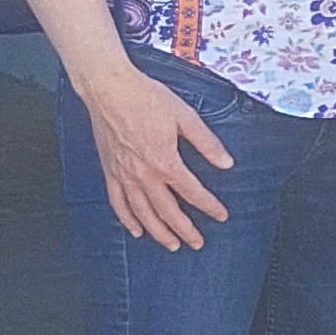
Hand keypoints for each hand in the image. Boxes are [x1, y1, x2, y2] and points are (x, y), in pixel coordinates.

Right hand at [76, 69, 235, 250]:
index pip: (192, 192)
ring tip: (171, 245)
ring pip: (143, 213)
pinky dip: (127, 220)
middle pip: (168, 211)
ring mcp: (124, 175)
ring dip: (159, 232)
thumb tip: (226, 163)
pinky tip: (136, 230)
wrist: (109, 89)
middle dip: (185, 230)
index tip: (221, 216)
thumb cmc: (145, 98)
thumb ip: (206, 143)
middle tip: (197, 243)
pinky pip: (118, 203)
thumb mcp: (185, 116)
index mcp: (165, 161)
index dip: (209, 206)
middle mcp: (144, 175)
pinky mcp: (109, 171)